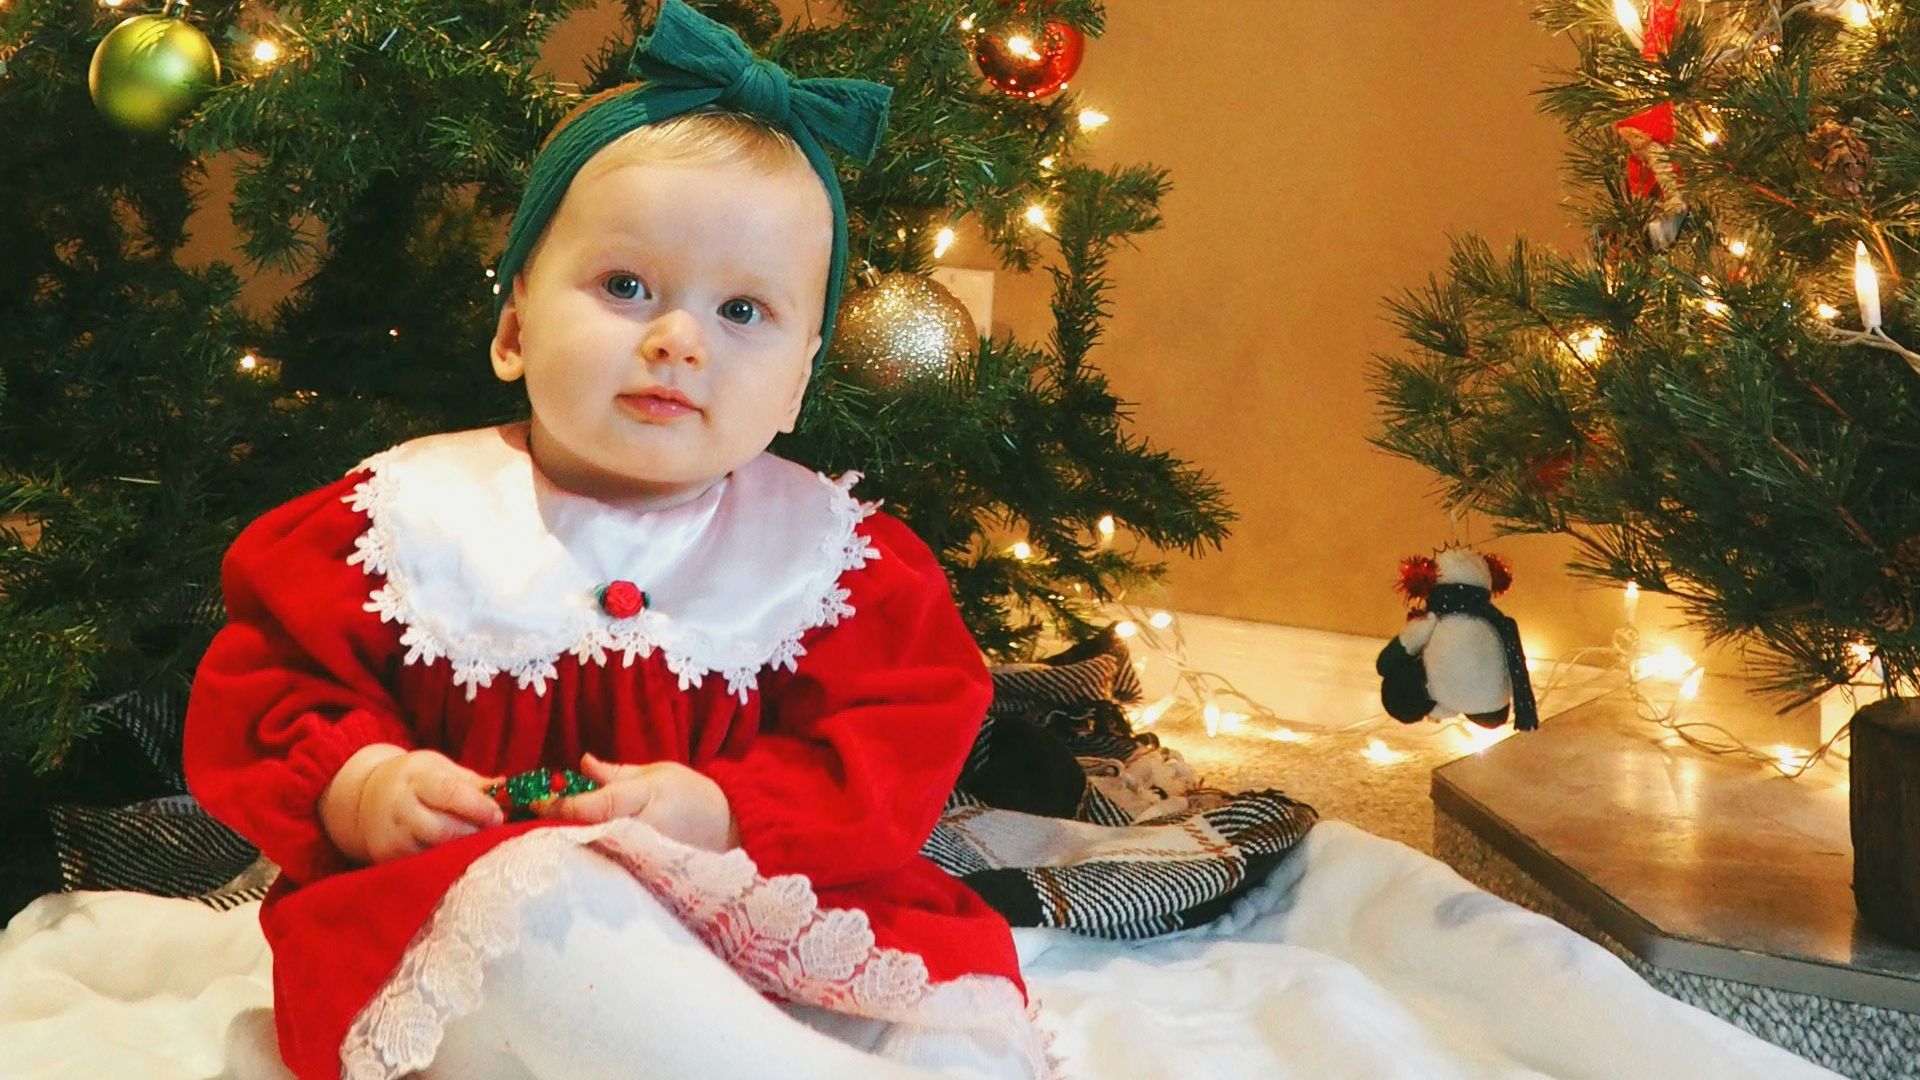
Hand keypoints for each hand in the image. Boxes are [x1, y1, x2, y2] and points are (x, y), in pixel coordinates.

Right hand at [352, 749, 504, 863]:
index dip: (477, 807)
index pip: (448, 793)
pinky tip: (456, 854)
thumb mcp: (439, 769)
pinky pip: (424, 864)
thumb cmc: (415, 780)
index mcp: (415, 779)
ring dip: (462, 850)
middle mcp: (399, 808)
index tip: (498, 816)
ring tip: (476, 842)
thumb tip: (506, 788)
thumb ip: (472, 782)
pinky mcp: (387, 859)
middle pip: (443, 829)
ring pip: (435, 851)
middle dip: (473, 832)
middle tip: (492, 832)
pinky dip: (445, 861)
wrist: (365, 798)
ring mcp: (392, 837)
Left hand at [545, 754, 738, 851]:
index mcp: (645, 800)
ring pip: (598, 853)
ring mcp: (644, 857)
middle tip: (529, 823)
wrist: (727, 826)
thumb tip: (582, 763)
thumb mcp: (655, 773)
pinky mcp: (646, 873)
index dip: (563, 805)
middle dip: (558, 828)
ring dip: (570, 846)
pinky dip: (591, 861)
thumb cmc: (691, 794)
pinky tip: (574, 857)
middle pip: (589, 833)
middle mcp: (642, 831)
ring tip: (543, 841)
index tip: (536, 802)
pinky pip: (612, 867)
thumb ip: (615, 773)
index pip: (595, 806)